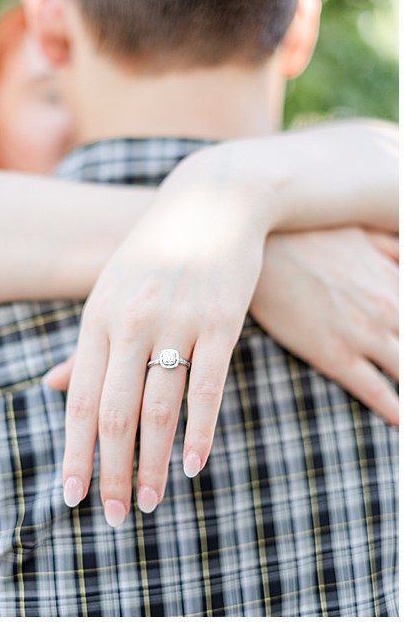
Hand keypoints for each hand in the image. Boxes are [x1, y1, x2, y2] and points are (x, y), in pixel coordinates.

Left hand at [58, 183, 267, 525]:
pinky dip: (200, 430)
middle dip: (110, 470)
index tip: (70, 496)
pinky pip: (208, 387)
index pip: (81, 401)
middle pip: (116, 413)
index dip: (74, 452)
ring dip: (153, 463)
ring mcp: (177, 322)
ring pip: (160, 408)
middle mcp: (131, 324)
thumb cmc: (154, 255)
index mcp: (97, 321)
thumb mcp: (109, 293)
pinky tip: (193, 465)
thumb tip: (55, 389)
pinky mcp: (221, 321)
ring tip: (149, 503)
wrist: (212, 201)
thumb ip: (88, 346)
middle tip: (112, 516)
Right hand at [251, 228, 398, 422]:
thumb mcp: (367, 231)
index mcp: (396, 284)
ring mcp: (363, 335)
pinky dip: (393, 409)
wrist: (261, 245)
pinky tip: (399, 421)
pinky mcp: (334, 355)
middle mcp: (389, 311)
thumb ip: (397, 248)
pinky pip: (374, 390)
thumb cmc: (309, 233)